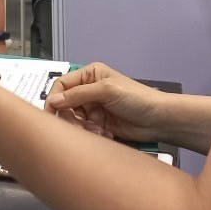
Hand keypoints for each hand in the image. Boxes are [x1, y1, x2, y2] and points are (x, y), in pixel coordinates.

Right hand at [45, 62, 166, 143]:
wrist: (159, 120)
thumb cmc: (135, 98)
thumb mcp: (106, 91)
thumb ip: (78, 95)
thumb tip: (53, 101)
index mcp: (89, 75)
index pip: (62, 84)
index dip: (54, 98)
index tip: (51, 113)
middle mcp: (88, 90)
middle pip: (65, 104)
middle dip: (71, 117)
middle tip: (81, 126)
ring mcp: (93, 108)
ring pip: (73, 119)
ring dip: (82, 127)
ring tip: (98, 131)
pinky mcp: (98, 124)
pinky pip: (84, 130)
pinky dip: (91, 134)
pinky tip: (105, 134)